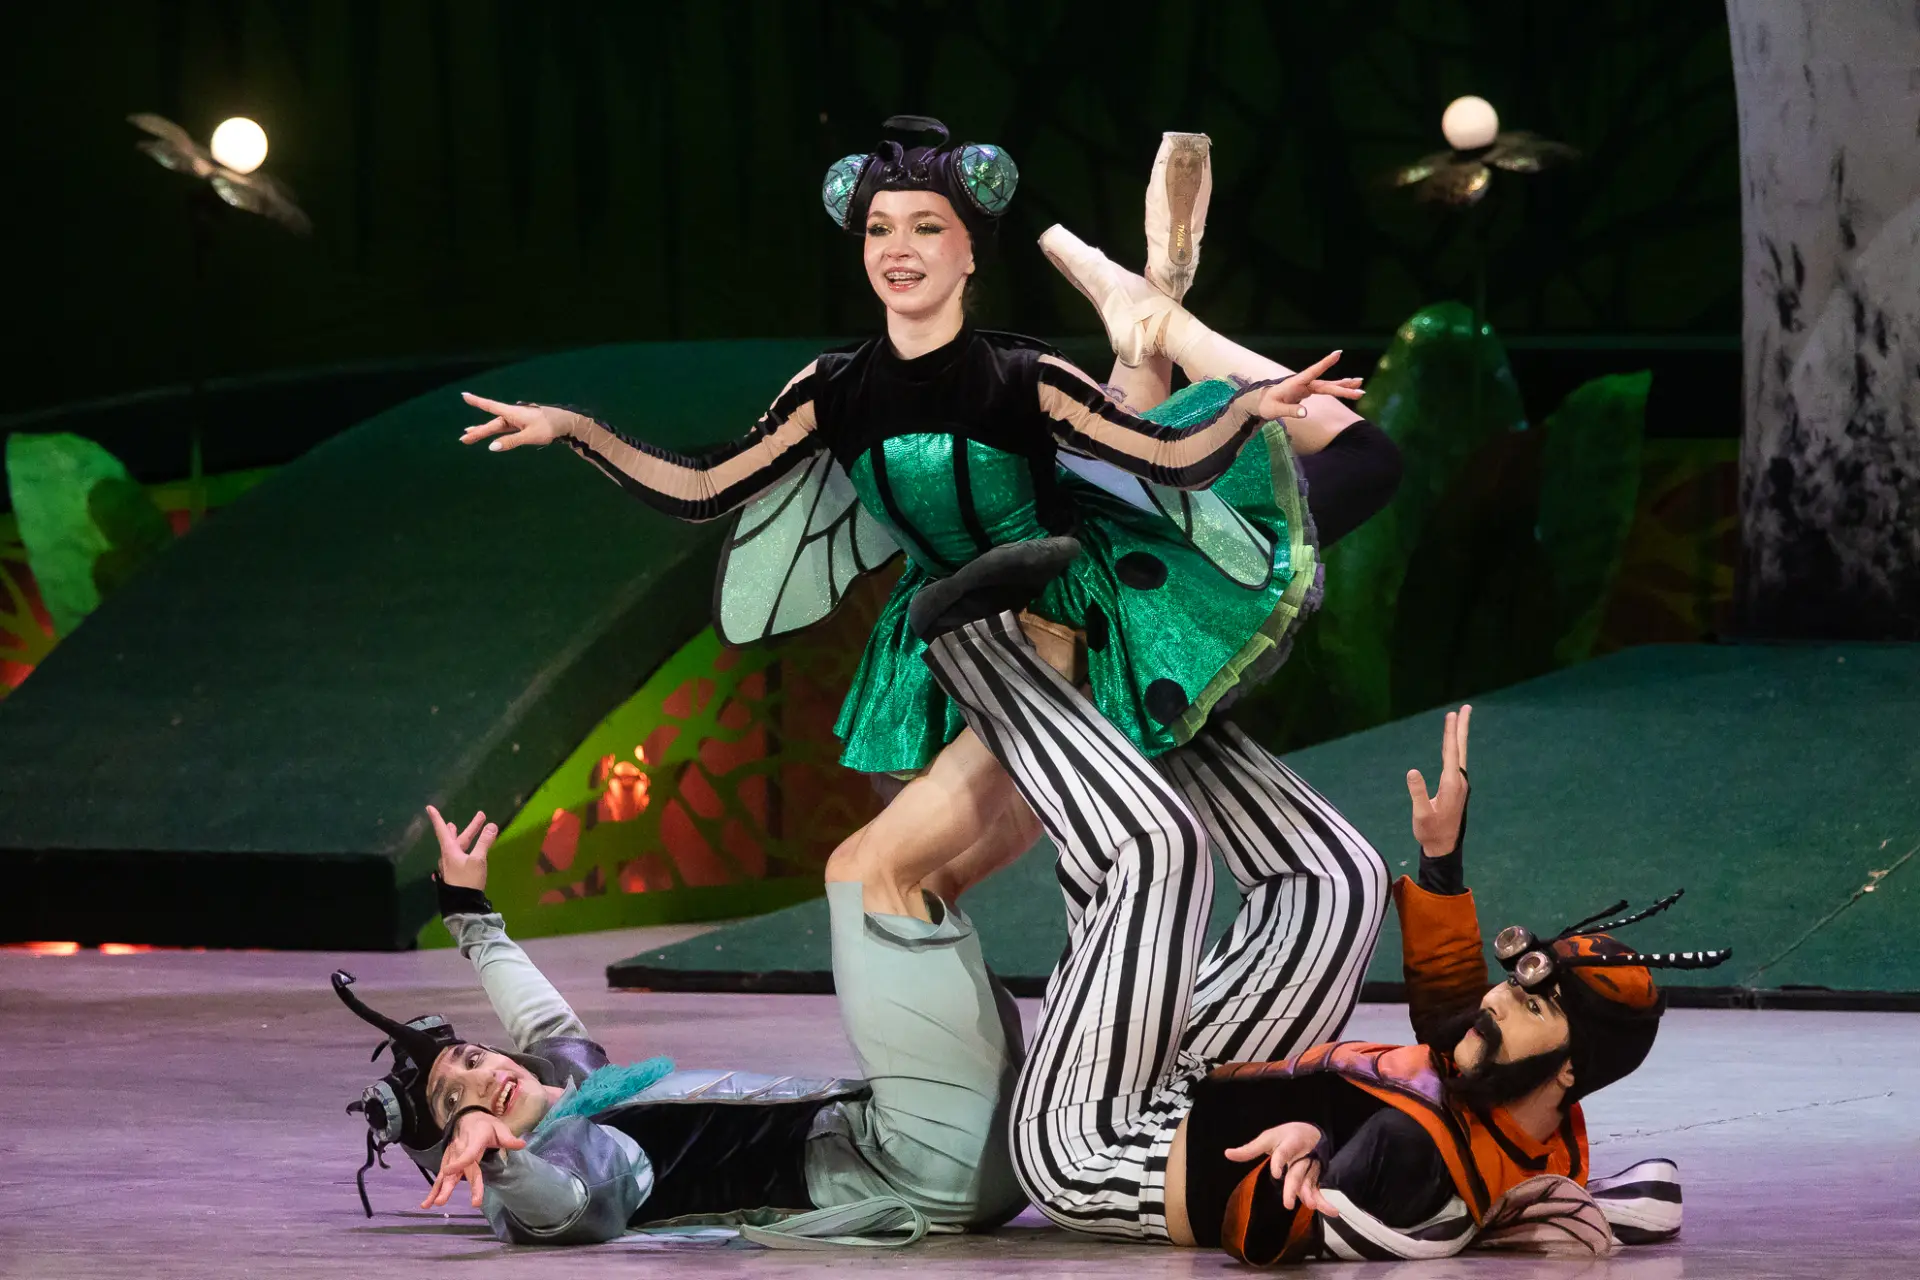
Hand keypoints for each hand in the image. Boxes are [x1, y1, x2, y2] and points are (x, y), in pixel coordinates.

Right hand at [421, 1110, 526, 1209]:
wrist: (469, 1117)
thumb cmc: (487, 1125)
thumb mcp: (500, 1128)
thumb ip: (509, 1139)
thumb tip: (522, 1144)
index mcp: (475, 1140)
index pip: (468, 1153)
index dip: (459, 1162)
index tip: (449, 1171)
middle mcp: (461, 1148)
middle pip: (457, 1170)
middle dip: (449, 1186)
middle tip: (442, 1201)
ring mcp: (453, 1155)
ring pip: (446, 1174)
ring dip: (439, 1189)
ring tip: (432, 1204)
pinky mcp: (448, 1160)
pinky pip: (442, 1176)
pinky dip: (434, 1189)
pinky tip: (427, 1204)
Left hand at [427, 804, 496, 891]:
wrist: (463, 904)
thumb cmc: (467, 880)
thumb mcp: (478, 860)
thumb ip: (484, 842)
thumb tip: (491, 825)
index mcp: (450, 851)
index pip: (442, 830)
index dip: (437, 818)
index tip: (429, 807)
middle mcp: (448, 857)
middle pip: (456, 838)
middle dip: (469, 827)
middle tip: (480, 816)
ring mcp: (451, 866)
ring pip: (457, 847)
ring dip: (463, 837)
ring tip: (460, 828)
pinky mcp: (456, 874)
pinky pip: (459, 856)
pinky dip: (465, 849)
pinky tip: (465, 852)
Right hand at [459, 393, 585, 450]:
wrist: (567, 423)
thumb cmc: (549, 427)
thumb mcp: (530, 436)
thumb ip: (511, 441)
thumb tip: (491, 447)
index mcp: (512, 413)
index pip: (490, 406)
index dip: (476, 401)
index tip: (463, 395)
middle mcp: (512, 415)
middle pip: (492, 423)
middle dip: (477, 431)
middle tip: (463, 439)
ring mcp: (517, 420)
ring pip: (497, 427)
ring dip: (484, 432)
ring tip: (469, 435)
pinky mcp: (523, 426)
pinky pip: (505, 430)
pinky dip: (496, 433)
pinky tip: (490, 437)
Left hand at [1225, 1121, 1339, 1216]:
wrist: (1311, 1132)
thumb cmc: (1286, 1136)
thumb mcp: (1267, 1138)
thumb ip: (1249, 1149)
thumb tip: (1227, 1153)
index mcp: (1290, 1142)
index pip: (1284, 1152)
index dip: (1279, 1162)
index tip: (1275, 1174)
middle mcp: (1302, 1155)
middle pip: (1296, 1172)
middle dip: (1293, 1187)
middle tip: (1287, 1204)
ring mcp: (1309, 1167)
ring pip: (1308, 1182)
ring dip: (1309, 1195)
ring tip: (1309, 1205)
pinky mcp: (1314, 1177)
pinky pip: (1318, 1189)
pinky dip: (1324, 1201)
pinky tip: (1331, 1212)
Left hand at [1243, 350, 1365, 422]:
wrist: (1263, 402)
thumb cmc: (1267, 404)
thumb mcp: (1274, 410)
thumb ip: (1289, 410)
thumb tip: (1305, 413)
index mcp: (1296, 382)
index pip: (1313, 371)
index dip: (1325, 363)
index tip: (1338, 353)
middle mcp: (1305, 382)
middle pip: (1327, 384)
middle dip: (1343, 387)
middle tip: (1360, 389)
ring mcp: (1309, 386)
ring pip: (1329, 385)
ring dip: (1344, 386)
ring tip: (1360, 383)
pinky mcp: (1310, 390)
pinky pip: (1327, 389)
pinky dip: (1338, 389)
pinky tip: (1350, 387)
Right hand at [1408, 704, 1471, 857]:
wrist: (1443, 846)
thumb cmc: (1430, 831)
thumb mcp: (1421, 815)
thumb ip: (1418, 793)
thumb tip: (1412, 771)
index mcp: (1451, 784)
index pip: (1450, 753)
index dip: (1450, 733)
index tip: (1452, 715)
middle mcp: (1459, 781)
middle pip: (1460, 749)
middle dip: (1462, 728)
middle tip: (1466, 708)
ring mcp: (1459, 784)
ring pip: (1460, 754)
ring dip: (1460, 736)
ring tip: (1460, 720)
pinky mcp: (1457, 787)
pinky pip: (1457, 761)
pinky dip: (1456, 747)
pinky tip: (1454, 746)